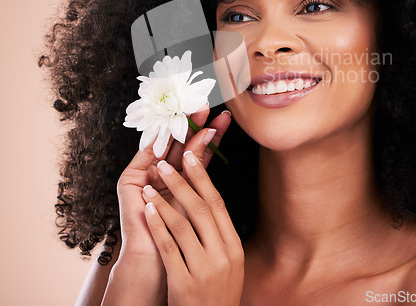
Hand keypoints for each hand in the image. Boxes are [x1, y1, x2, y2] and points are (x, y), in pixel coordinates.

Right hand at [112, 108, 231, 298]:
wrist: (159, 261)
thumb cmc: (183, 235)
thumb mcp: (196, 194)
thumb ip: (201, 168)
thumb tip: (215, 132)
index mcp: (184, 179)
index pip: (199, 152)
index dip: (211, 135)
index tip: (224, 118)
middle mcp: (165, 173)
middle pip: (181, 143)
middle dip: (194, 125)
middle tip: (206, 106)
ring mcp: (147, 174)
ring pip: (164, 145)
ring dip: (177, 128)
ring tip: (190, 114)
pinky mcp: (130, 179)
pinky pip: (143, 155)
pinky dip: (155, 140)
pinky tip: (167, 126)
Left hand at [142, 139, 243, 305]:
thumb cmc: (217, 293)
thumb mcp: (229, 262)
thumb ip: (220, 234)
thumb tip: (208, 200)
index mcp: (233, 246)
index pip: (217, 203)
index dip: (203, 177)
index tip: (191, 157)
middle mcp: (223, 254)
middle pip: (200, 208)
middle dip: (182, 181)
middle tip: (167, 163)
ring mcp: (204, 269)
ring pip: (182, 225)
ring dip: (163, 201)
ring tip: (150, 186)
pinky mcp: (185, 284)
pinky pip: (168, 248)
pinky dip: (157, 226)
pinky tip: (148, 211)